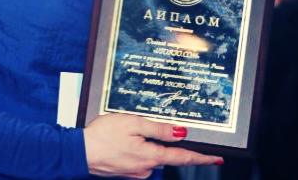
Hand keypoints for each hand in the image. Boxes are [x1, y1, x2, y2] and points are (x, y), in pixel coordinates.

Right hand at [83, 114, 221, 177]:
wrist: (79, 152)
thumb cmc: (103, 136)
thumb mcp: (133, 124)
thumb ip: (158, 129)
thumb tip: (181, 133)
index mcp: (150, 156)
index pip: (183, 158)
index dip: (202, 158)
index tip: (217, 158)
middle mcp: (146, 169)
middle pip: (165, 156)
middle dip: (165, 144)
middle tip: (154, 128)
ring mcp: (135, 172)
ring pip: (151, 156)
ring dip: (147, 145)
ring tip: (130, 130)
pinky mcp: (126, 171)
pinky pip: (139, 159)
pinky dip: (137, 149)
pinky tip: (123, 139)